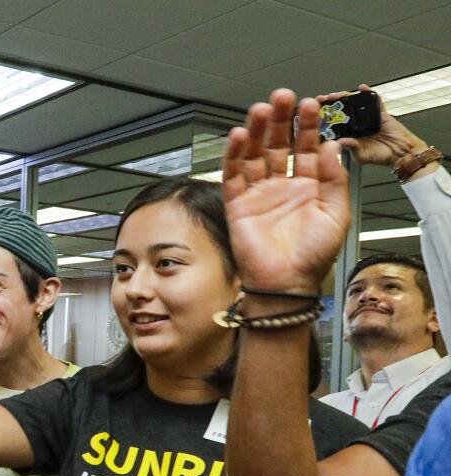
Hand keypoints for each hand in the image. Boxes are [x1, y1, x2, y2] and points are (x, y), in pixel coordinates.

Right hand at [224, 89, 349, 294]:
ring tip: (261, 110)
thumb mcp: (336, 213)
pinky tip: (239, 136)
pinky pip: (233, 176)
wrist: (288, 282)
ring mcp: (258, 194)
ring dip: (257, 132)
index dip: (308, 127)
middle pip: (278, 145)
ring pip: (255, 155)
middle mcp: (282, 185)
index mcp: (308, 186)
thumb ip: (335, 179)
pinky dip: (234, 155)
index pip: (306, 148)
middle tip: (283, 98)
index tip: (311, 105)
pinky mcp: (238, 205)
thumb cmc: (314, 255)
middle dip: (280, 121)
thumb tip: (332, 145)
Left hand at [315, 84, 428, 168]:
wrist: (402, 152)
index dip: (323, 118)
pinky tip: (363, 88)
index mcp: (347, 135)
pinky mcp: (379, 112)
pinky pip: (374, 101)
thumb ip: (353, 148)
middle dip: (331, 104)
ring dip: (345, 97)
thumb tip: (341, 141)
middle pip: (340, 111)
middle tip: (321, 99)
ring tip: (336, 94)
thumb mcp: (362, 156)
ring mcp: (366, 117)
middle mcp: (354, 125)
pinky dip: (369, 94)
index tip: (312, 113)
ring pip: (353, 104)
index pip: (332, 124)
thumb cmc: (381, 156)